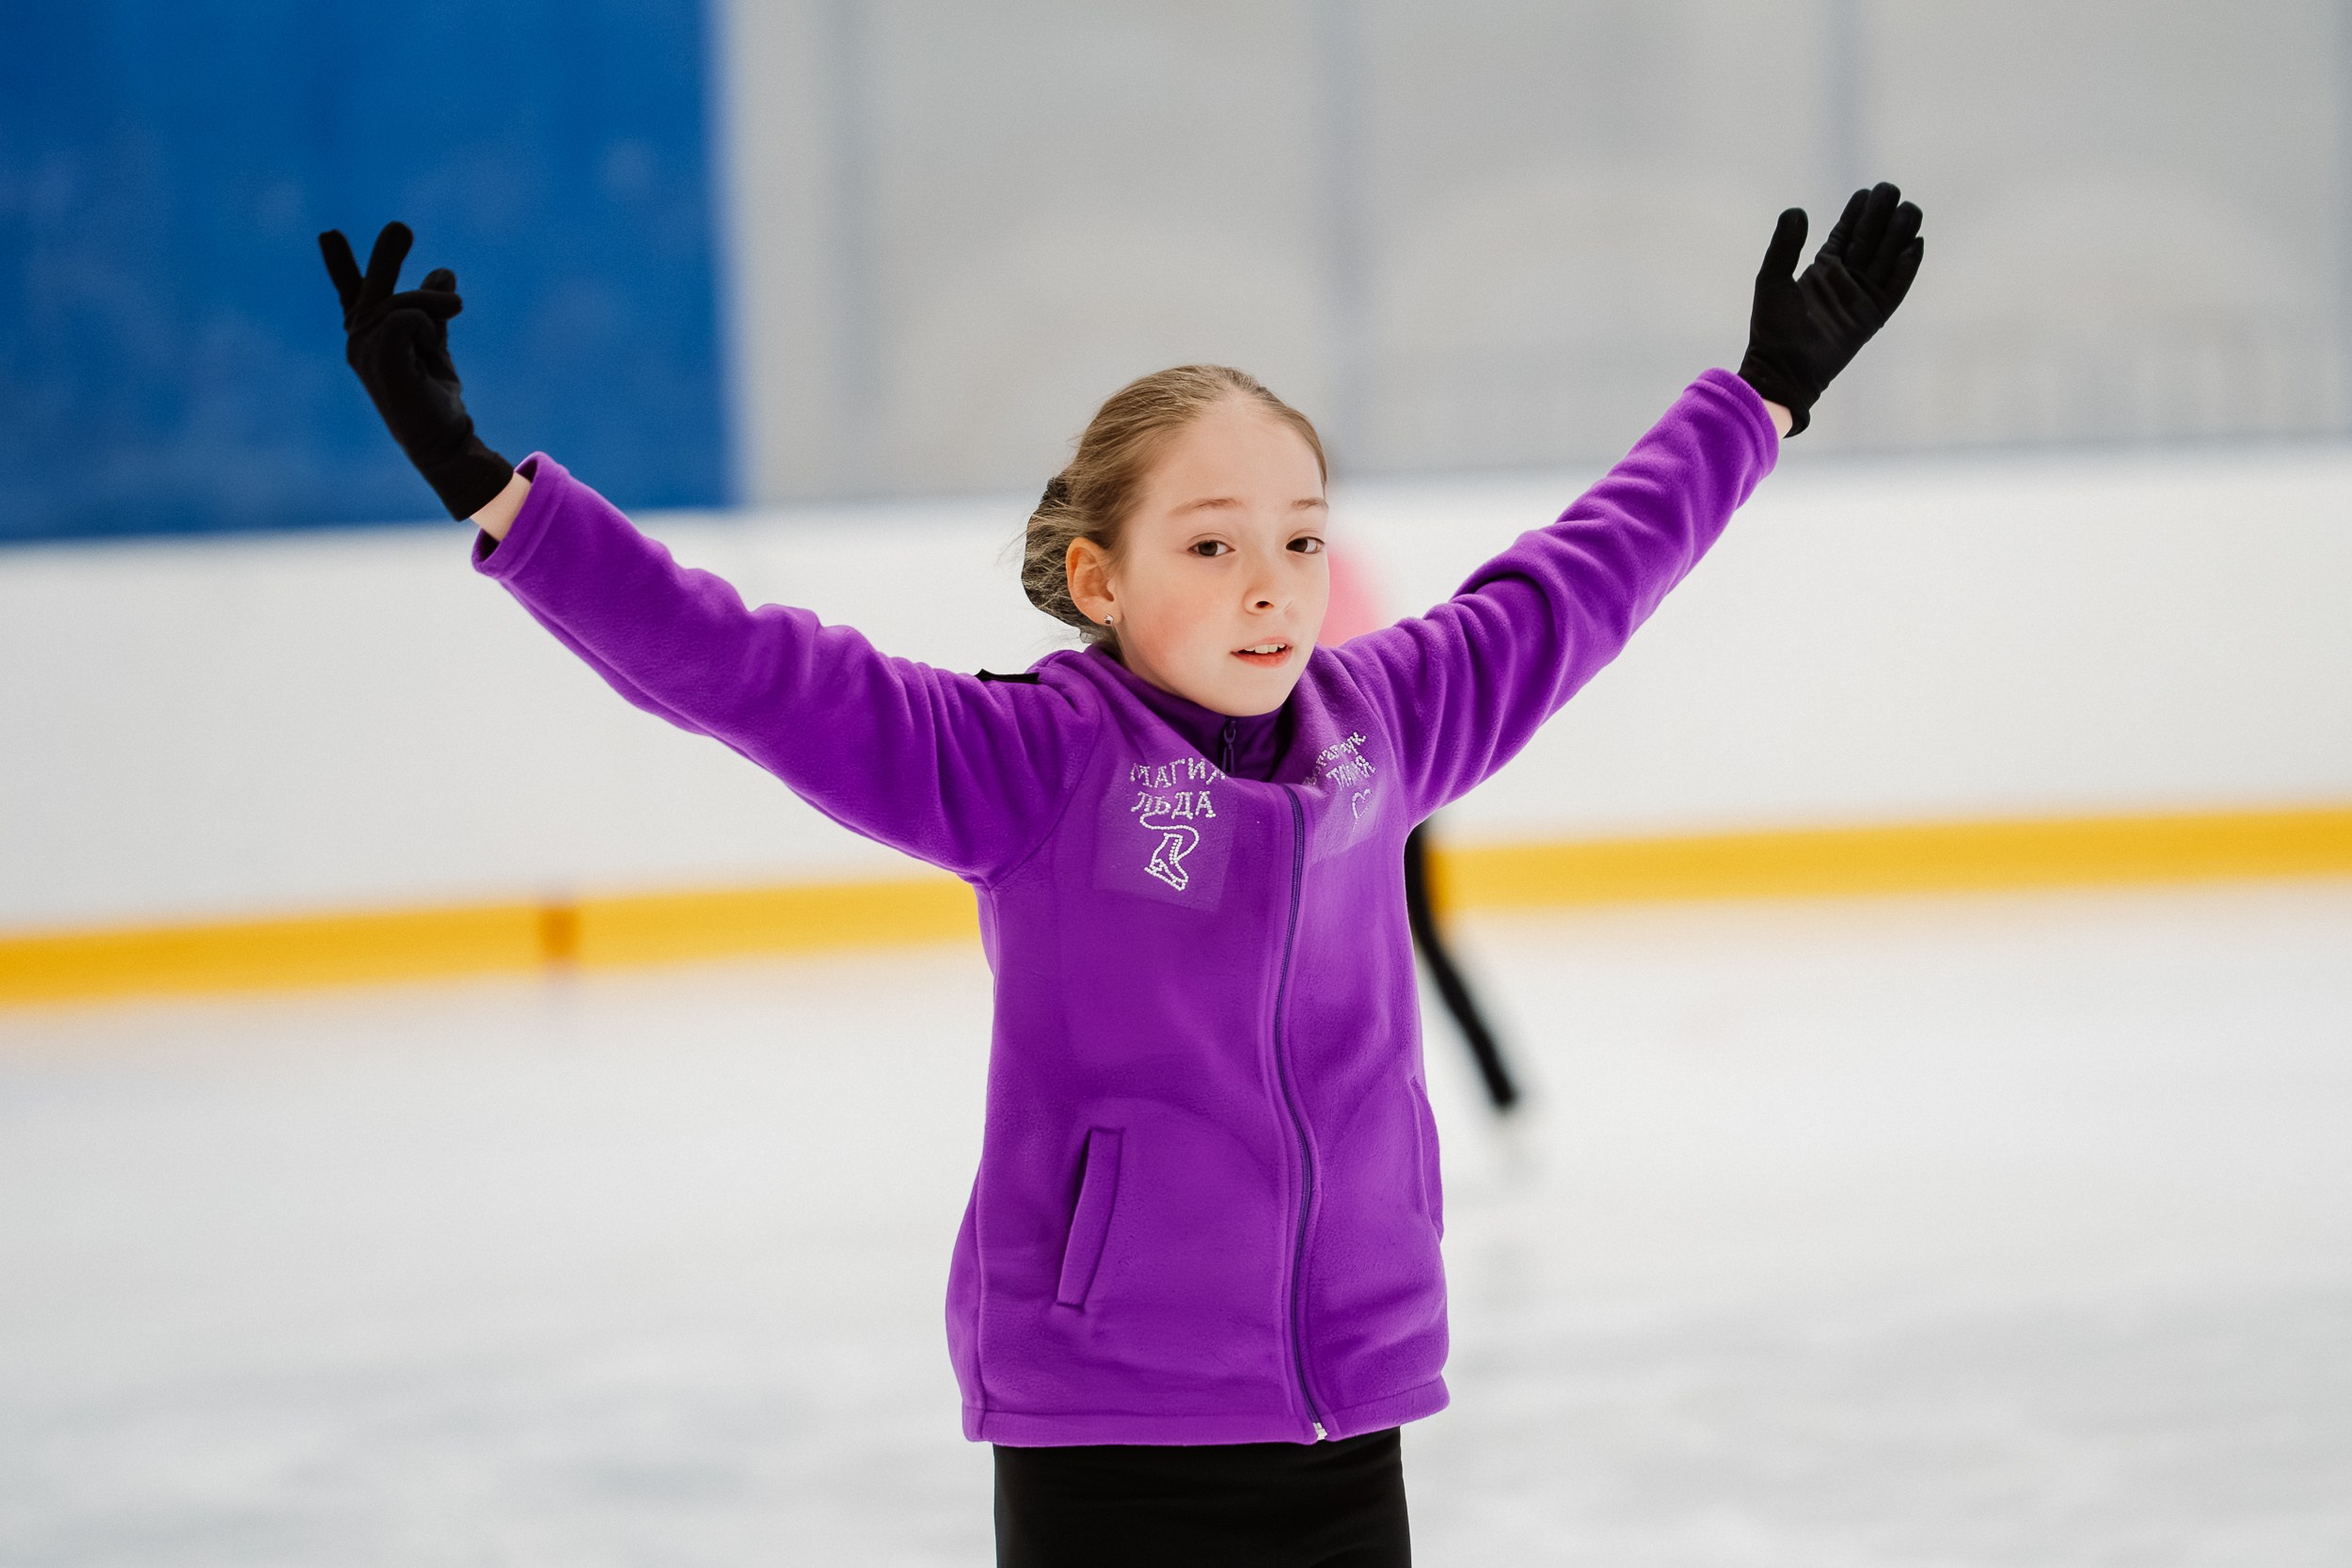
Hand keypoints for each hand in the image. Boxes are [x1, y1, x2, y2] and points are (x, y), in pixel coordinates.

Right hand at [319, 222, 514, 517]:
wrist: (442, 440)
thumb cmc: (434, 398)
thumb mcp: (434, 346)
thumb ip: (433, 311)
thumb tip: (443, 271)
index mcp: (369, 336)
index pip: (352, 293)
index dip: (340, 265)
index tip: (328, 235)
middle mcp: (358, 341)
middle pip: (373, 287)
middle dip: (387, 255)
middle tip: (402, 228)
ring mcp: (362, 349)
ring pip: (400, 302)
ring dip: (434, 303)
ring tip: (457, 308)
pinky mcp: (376, 358)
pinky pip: (405, 317)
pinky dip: (426, 323)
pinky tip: (430, 346)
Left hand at [1737, 182, 1923, 435]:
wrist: (1782, 368)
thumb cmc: (1772, 327)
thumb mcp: (1773, 279)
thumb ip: (1784, 246)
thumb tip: (1797, 210)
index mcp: (1824, 268)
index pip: (1848, 232)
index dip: (1858, 211)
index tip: (1867, 191)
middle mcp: (1847, 279)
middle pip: (1872, 239)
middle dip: (1882, 215)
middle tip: (1891, 190)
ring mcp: (1862, 296)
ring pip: (1887, 258)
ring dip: (1899, 234)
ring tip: (1909, 209)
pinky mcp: (1874, 316)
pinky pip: (1895, 288)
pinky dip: (1906, 268)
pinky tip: (1915, 244)